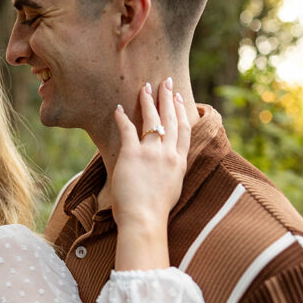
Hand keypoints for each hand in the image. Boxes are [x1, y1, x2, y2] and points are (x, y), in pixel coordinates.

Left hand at [110, 79, 190, 270]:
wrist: (145, 220)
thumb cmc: (155, 213)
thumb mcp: (171, 190)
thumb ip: (170, 174)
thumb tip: (164, 170)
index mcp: (179, 163)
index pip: (184, 131)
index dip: (182, 112)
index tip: (179, 98)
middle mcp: (168, 154)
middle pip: (171, 119)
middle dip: (168, 98)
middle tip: (166, 82)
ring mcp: (151, 153)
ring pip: (152, 119)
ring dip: (149, 101)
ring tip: (145, 87)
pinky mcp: (133, 155)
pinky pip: (127, 130)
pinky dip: (122, 117)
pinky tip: (118, 108)